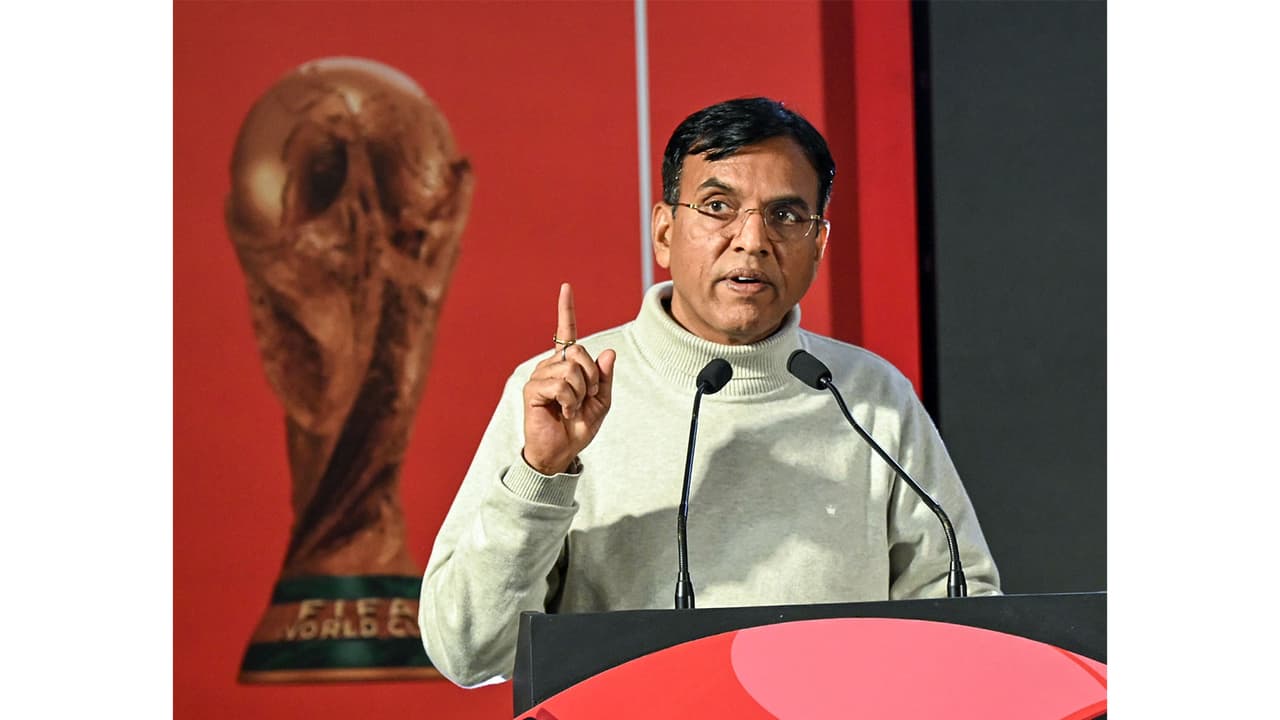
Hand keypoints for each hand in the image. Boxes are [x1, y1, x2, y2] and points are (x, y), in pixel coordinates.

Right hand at [521, 283, 616, 474]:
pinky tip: (562, 411)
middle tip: (585, 398)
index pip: (567, 333)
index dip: (567, 310)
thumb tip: (607, 352)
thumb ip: (604, 377)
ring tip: (571, 407)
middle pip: (580, 353)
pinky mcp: (532, 389)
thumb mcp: (601, 401)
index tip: (566, 287)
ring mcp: (540, 375)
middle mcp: (551, 365)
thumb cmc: (578, 426)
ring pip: (572, 370)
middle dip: (591, 378)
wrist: (562, 450)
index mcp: (567, 365)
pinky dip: (569, 400)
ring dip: (580, 393)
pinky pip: (560, 384)